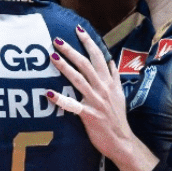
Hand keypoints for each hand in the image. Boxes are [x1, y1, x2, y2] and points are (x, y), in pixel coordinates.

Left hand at [48, 27, 147, 164]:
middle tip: (58, 40)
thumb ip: (114, 77)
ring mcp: (96, 101)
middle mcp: (103, 88)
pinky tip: (49, 93)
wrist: (121, 141)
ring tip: (53, 56)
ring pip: (79, 80)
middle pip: (86, 64)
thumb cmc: (117, 118)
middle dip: (72, 50)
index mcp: (109, 82)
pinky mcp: (89, 115)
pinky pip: (73, 106)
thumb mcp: (119, 94)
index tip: (78, 29)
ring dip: (65, 67)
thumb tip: (111, 61)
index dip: (89, 42)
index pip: (99, 56)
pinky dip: (61, 99)